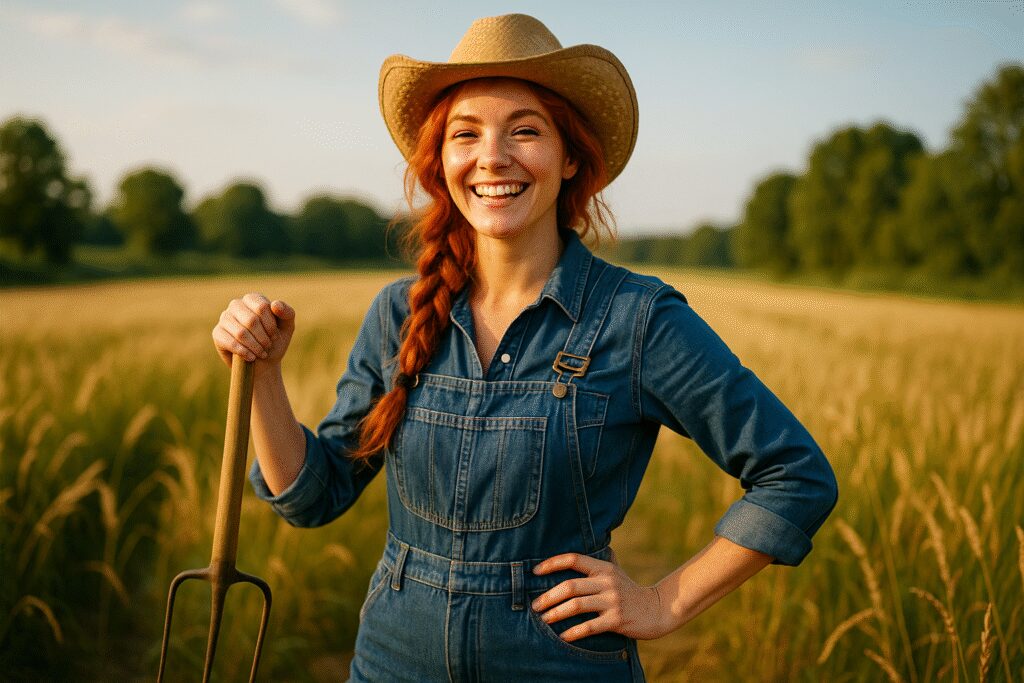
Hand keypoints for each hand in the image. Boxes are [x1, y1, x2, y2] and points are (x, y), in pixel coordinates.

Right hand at [212, 293, 295, 366]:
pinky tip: (251, 357)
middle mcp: (236, 305)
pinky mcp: (217, 333)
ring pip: (240, 333)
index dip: (270, 326)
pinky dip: (244, 352)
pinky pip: (230, 342)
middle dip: (263, 338)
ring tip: (261, 353)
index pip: (262, 307)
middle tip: (268, 347)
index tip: (275, 337)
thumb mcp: (287, 327)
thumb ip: (287, 313)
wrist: (262, 362)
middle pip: (251, 320)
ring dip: (255, 347)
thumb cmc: (274, 341)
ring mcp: (224, 318)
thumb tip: (275, 304)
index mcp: (253, 299)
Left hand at [531, 553, 674, 641]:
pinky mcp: (617, 620)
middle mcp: (607, 582)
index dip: (553, 563)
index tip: (536, 571)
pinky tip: (563, 636)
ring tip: (544, 620)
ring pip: (577, 605)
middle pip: (571, 586)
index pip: (574, 559)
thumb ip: (600, 563)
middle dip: (549, 596)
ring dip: (556, 613)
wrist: (658, 609)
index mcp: (604, 568)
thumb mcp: (617, 572)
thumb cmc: (631, 591)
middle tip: (535, 605)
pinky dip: (574, 632)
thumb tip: (579, 553)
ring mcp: (613, 601)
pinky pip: (590, 626)